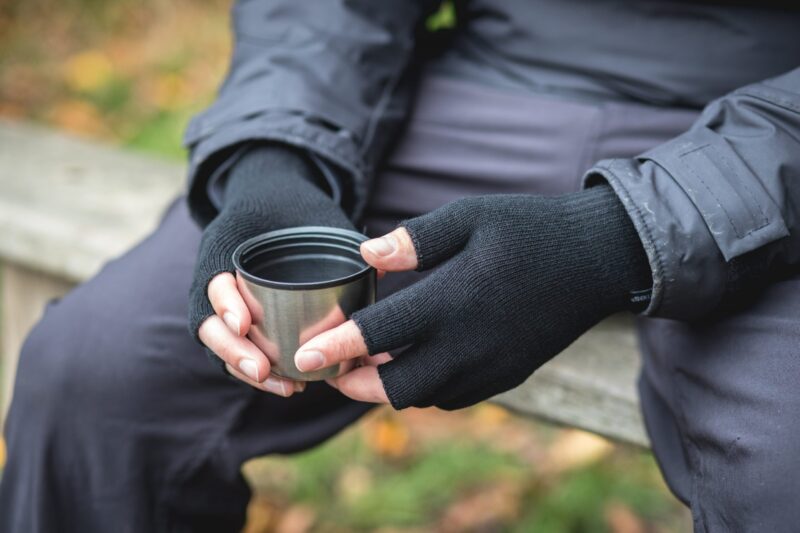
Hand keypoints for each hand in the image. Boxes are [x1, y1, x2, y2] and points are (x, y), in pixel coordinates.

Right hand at [188, 144, 353, 395]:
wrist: (281, 205)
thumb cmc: (298, 210)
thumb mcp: (313, 216)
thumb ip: (341, 241)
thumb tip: (384, 269)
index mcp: (227, 248)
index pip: (213, 280)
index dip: (223, 303)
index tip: (243, 323)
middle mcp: (220, 281)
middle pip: (209, 325)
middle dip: (233, 351)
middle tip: (262, 370)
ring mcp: (227, 305)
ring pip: (224, 347)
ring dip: (249, 371)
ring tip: (287, 388)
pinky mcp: (245, 325)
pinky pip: (244, 354)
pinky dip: (264, 374)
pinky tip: (293, 387)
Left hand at [292, 186, 651, 409]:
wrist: (598, 258)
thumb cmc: (529, 228)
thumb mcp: (471, 216)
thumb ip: (416, 239)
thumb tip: (366, 254)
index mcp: (457, 299)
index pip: (381, 334)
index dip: (335, 346)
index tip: (302, 356)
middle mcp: (473, 343)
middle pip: (398, 387)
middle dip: (356, 383)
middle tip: (330, 368)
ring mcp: (494, 365)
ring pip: (426, 396)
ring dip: (390, 386)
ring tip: (369, 361)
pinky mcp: (509, 374)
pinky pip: (455, 396)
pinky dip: (426, 387)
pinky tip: (415, 361)